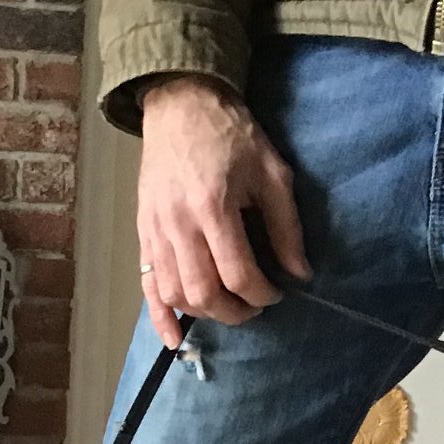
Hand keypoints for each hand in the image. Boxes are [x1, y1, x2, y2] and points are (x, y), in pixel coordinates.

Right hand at [137, 75, 310, 347]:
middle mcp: (179, 224)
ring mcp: (155, 230)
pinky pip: (147, 285)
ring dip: (204, 312)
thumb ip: (286, 225)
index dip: (262, 294)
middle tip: (255, 306)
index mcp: (213, 206)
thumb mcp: (272, 171)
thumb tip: (300, 272)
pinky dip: (160, 317)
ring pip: (175, 294)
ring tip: (227, 307)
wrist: (181, 104)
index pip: (238, 273)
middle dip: (235, 311)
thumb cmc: (231, 134)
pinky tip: (175, 339)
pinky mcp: (143, 232)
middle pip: (204, 292)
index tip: (278, 292)